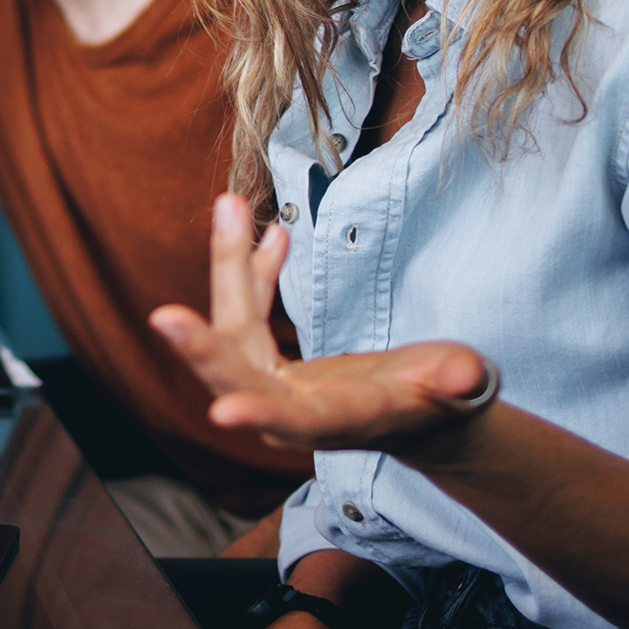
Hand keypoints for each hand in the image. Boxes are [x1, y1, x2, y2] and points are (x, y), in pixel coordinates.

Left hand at [149, 194, 495, 460]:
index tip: (223, 412)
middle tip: (164, 318)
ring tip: (230, 206)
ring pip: (234, 334)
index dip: (264, 414)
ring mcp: (273, 387)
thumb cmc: (443, 400)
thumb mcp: (457, 389)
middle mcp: (294, 411)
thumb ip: (458, 382)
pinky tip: (267, 233)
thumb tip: (464, 376)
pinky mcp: (267, 364)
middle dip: (203, 350)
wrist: (419, 412)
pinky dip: (252, 272)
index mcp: (341, 422)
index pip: (298, 421)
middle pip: (239, 380)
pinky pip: (247, 316)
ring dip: (229, 271)